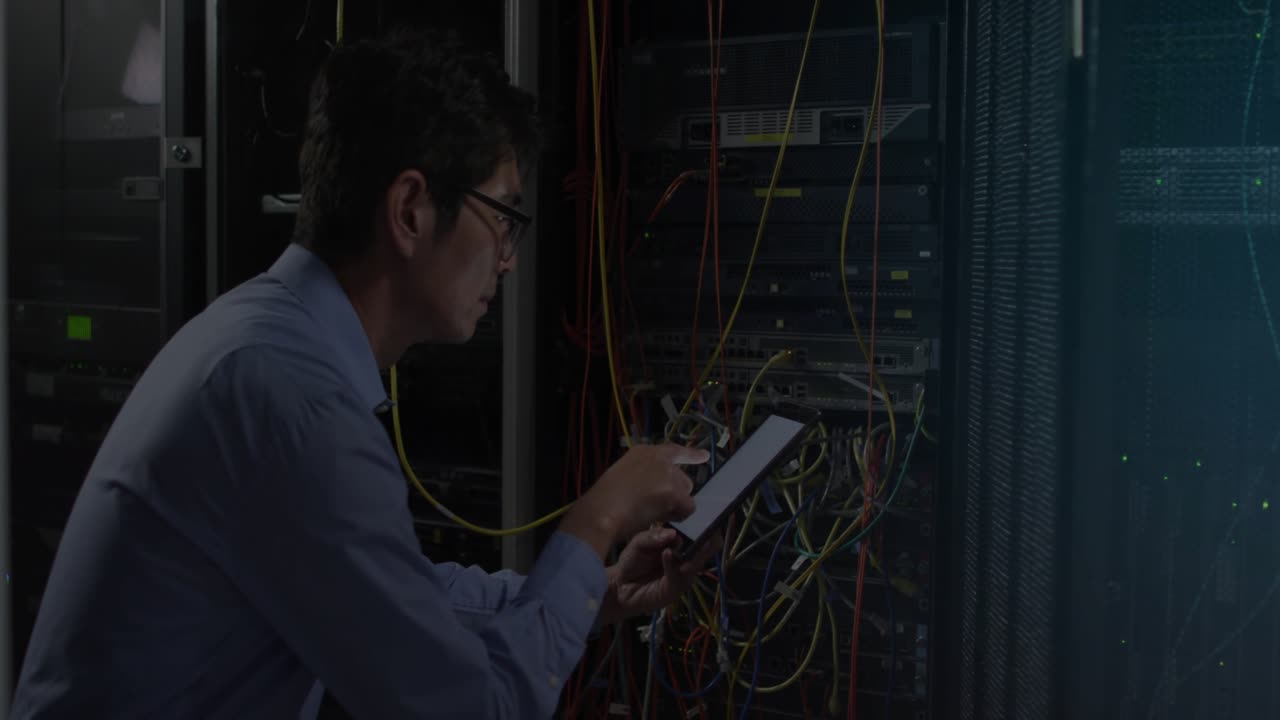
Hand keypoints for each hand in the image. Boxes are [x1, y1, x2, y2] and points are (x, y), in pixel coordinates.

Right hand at [560, 444, 708, 556]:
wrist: (602, 511)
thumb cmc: (604, 501)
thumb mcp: (623, 476)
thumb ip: (643, 476)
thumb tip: (657, 490)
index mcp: (643, 452)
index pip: (673, 451)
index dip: (690, 454)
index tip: (704, 455)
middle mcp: (658, 458)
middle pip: (682, 478)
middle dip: (676, 494)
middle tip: (657, 507)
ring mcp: (667, 474)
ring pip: (685, 494)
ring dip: (675, 505)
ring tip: (652, 512)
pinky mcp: (673, 491)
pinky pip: (687, 508)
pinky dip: (678, 516)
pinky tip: (660, 518)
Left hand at [598, 527, 723, 623]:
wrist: (621, 585)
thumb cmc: (632, 561)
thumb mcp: (639, 542)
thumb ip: (653, 536)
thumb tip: (673, 533)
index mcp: (681, 546)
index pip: (702, 537)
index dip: (708, 529)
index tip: (707, 519)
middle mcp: (686, 561)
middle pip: (707, 551)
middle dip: (707, 541)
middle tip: (702, 532)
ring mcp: (683, 576)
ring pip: (695, 565)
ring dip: (690, 554)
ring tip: (680, 544)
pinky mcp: (674, 590)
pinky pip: (678, 577)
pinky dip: (672, 565)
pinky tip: (667, 554)